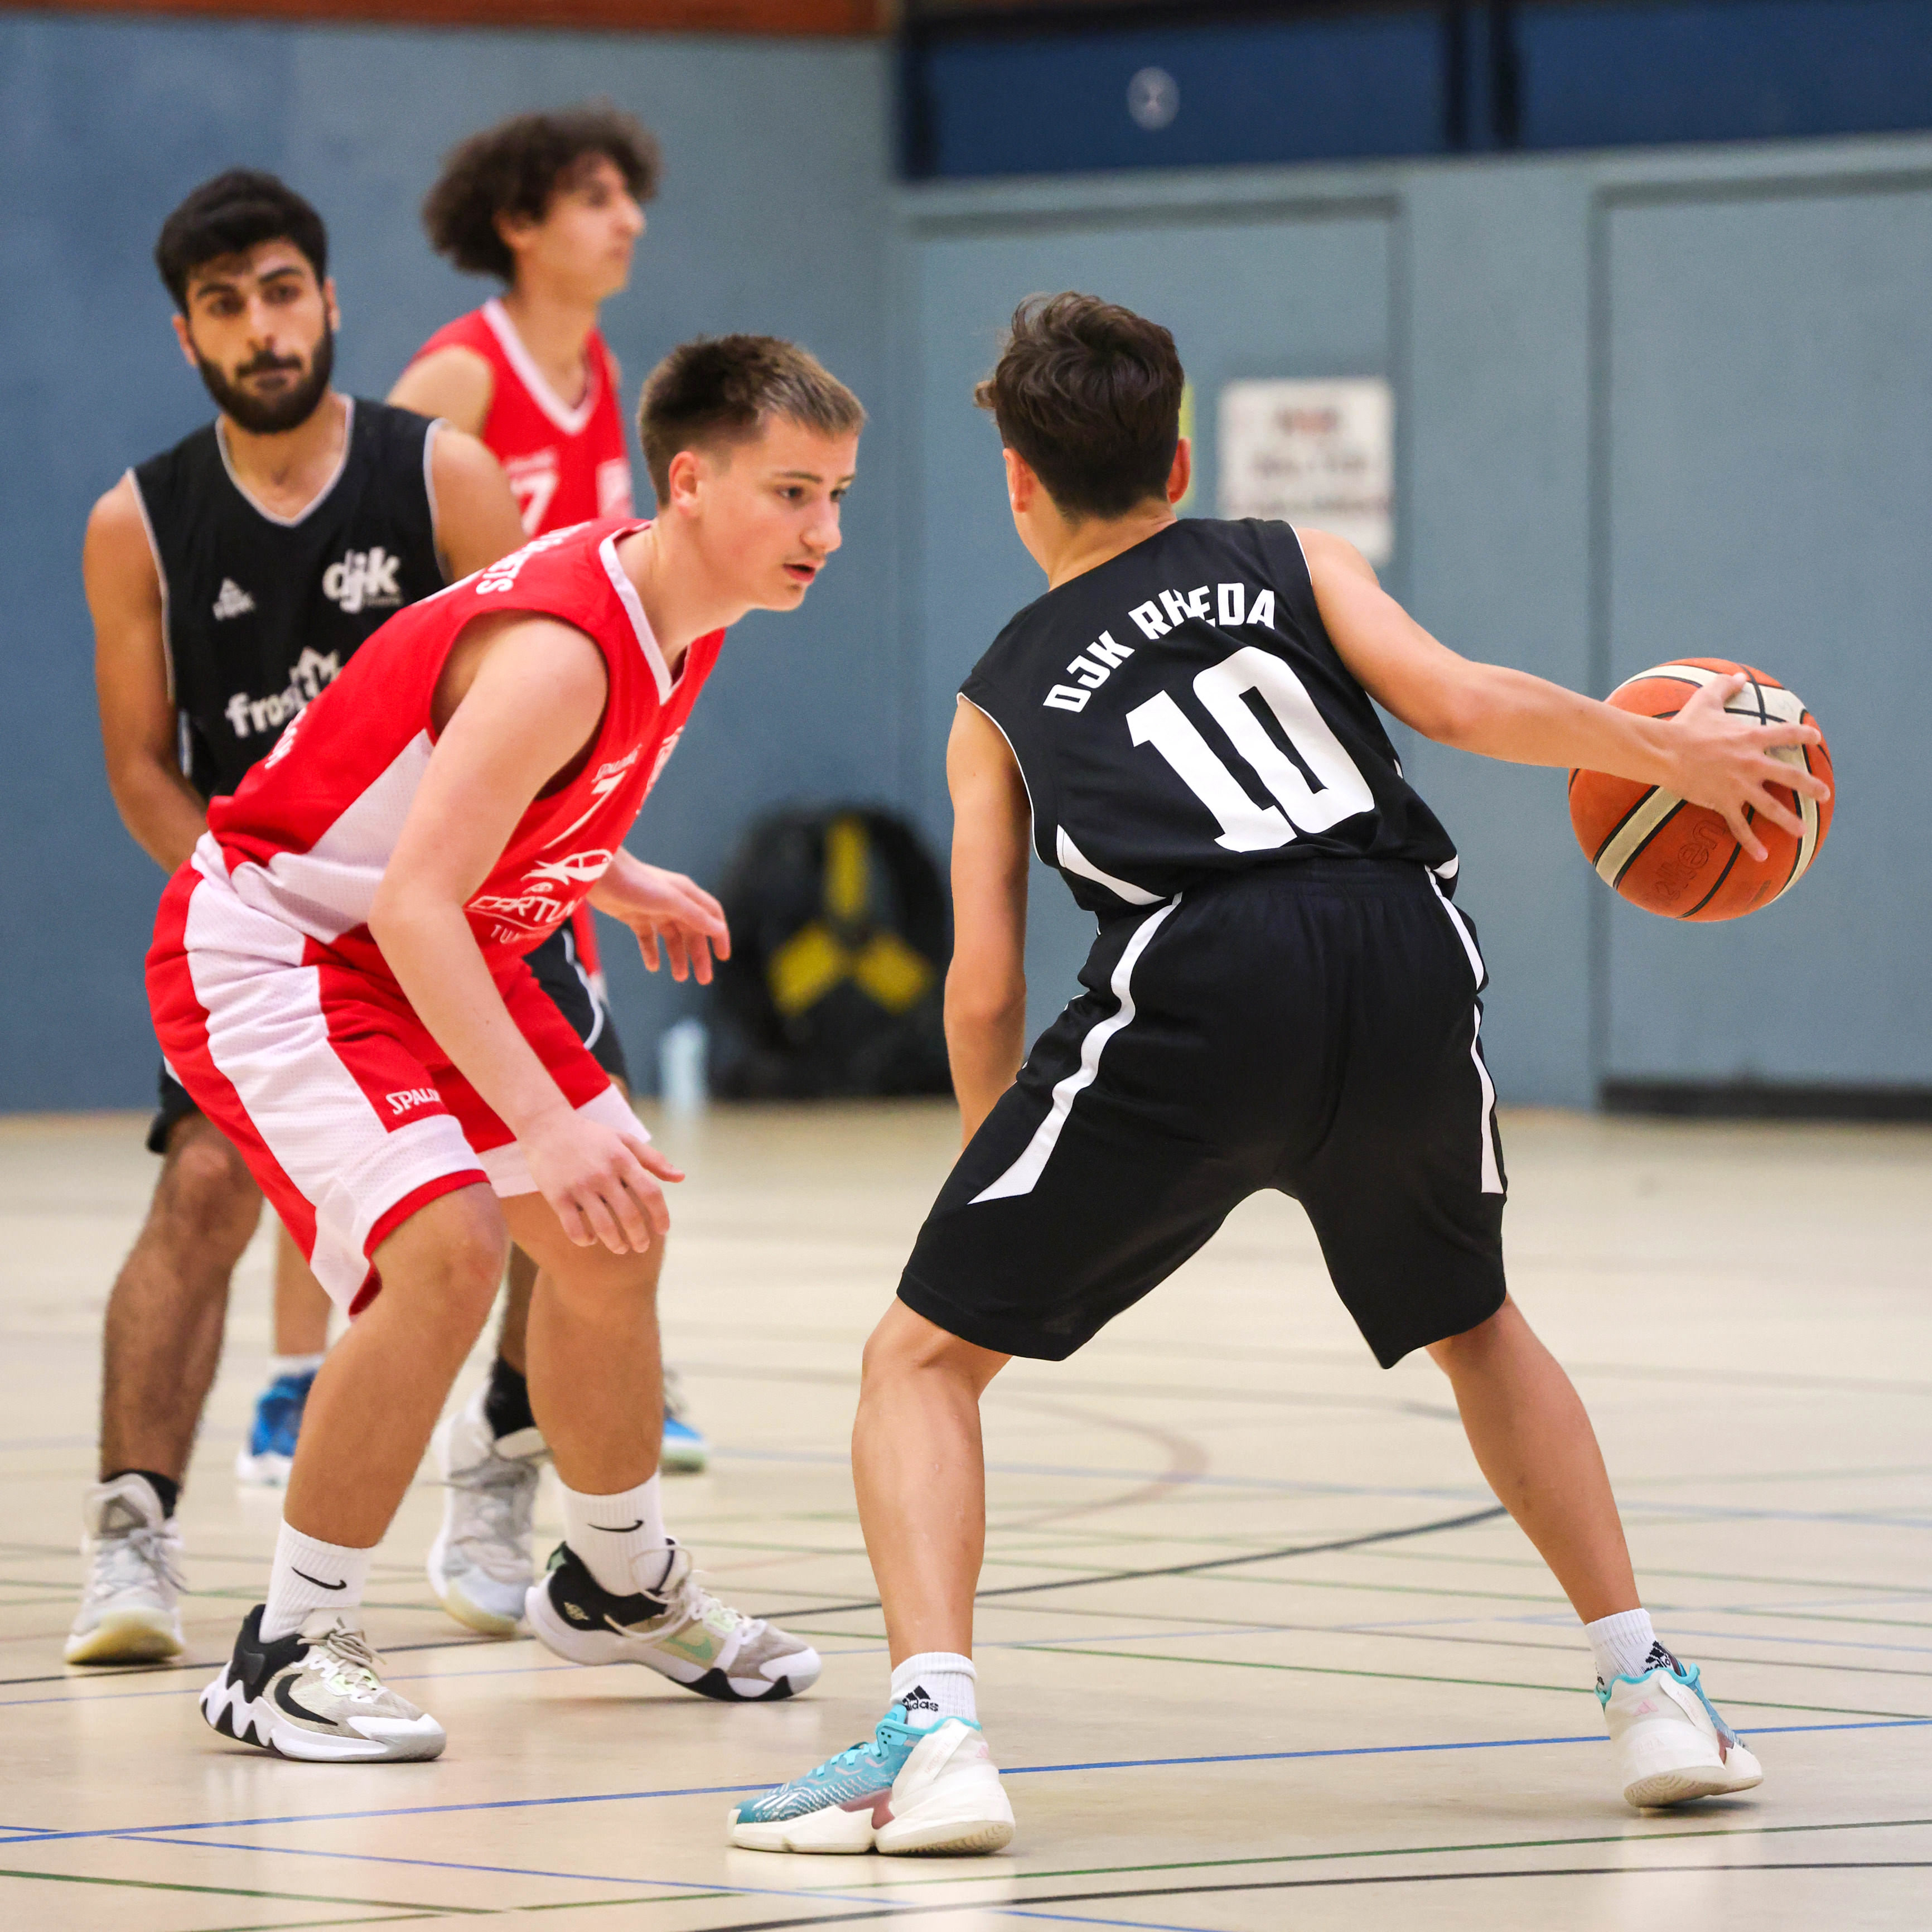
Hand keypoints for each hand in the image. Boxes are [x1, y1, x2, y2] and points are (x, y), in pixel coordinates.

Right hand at [523, 1110, 683, 1253]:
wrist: (547, 1126)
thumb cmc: (592, 1136)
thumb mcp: (625, 1140)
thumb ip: (654, 1159)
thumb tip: (681, 1178)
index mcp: (623, 1159)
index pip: (651, 1193)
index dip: (661, 1215)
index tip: (663, 1230)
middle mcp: (603, 1173)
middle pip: (630, 1215)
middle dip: (640, 1237)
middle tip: (642, 1246)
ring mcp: (579, 1186)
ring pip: (604, 1226)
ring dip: (616, 1243)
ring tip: (621, 1248)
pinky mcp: (557, 1195)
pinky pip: (574, 1227)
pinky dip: (585, 1239)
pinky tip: (590, 1239)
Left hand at [590, 855, 730, 982]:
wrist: (599, 873)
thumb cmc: (636, 883)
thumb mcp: (671, 901)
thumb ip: (696, 916)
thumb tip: (720, 930)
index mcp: (686, 894)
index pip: (711, 916)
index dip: (719, 935)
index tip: (723, 957)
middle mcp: (673, 902)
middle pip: (693, 932)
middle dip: (699, 955)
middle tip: (703, 980)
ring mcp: (653, 910)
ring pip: (672, 938)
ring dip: (678, 957)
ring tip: (679, 977)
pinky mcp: (634, 916)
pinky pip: (648, 938)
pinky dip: (652, 952)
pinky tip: (653, 967)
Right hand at [1661, 673, 1830, 861]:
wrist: (1665, 752)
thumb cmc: (1684, 725)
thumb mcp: (1706, 700)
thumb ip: (1725, 686)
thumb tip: (1738, 675)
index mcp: (1751, 738)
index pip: (1787, 735)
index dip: (1803, 737)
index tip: (1815, 740)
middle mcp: (1752, 763)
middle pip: (1790, 776)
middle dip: (1810, 785)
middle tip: (1823, 793)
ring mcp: (1739, 786)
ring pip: (1771, 806)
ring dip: (1789, 819)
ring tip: (1802, 830)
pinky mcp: (1723, 802)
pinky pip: (1740, 826)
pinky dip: (1750, 843)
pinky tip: (1762, 856)